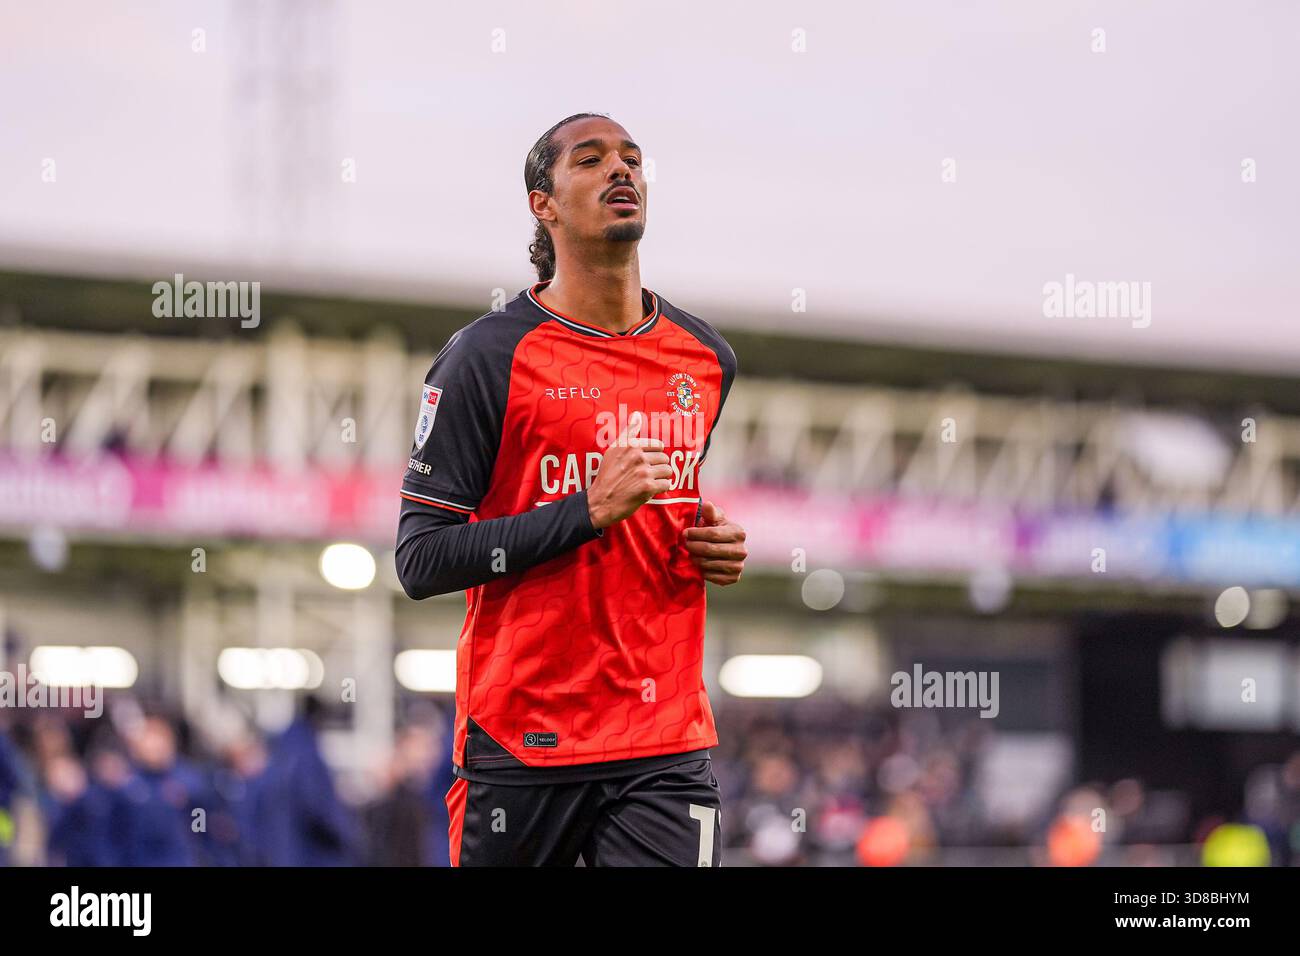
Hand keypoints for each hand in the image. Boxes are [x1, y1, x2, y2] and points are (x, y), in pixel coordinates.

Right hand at [586, 411, 671, 529]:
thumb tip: (637, 414)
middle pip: (664, 458)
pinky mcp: (648, 487)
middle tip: (647, 474)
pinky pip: (666, 484)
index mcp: (631, 445)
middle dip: (659, 467)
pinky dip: (661, 488)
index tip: (648, 462)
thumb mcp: (613, 449)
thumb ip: (628, 432)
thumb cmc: (607, 475)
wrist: (601, 501)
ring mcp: (644, 472)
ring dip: (661, 478)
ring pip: (668, 471)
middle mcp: (638, 457)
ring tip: (650, 481)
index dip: (655, 455)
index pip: (659, 445)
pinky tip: (651, 490)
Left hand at [683, 500, 746, 584]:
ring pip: (709, 563)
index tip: (685, 533)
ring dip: (695, 558)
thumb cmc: (717, 530)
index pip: (712, 534)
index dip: (696, 534)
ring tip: (691, 553)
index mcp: (739, 533)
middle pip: (710, 549)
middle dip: (693, 546)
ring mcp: (739, 566)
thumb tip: (707, 505)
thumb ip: (710, 512)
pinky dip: (702, 571)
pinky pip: (712, 576)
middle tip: (685, 544)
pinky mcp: (734, 578)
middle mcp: (742, 550)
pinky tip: (700, 564)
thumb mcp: (714, 519)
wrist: (725, 548)